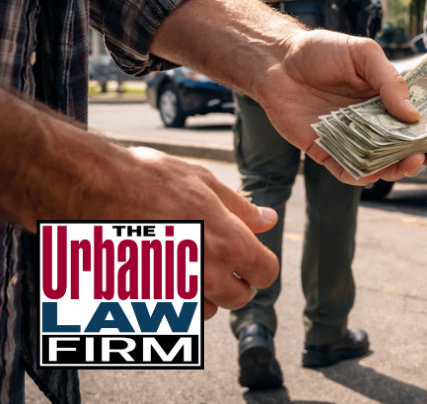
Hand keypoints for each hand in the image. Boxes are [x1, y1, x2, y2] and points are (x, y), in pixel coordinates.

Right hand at [106, 148, 279, 319]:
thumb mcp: (205, 183)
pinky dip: (173, 299)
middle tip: (217, 258)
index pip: (265, 274)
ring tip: (185, 262)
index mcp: (229, 243)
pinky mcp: (145, 298)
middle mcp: (206, 273)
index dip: (261, 266)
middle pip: (239, 298)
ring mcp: (174, 290)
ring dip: (203, 293)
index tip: (251, 258)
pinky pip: (172, 312)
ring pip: (205, 310)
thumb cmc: (149, 178)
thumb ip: (241, 209)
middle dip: (235, 282)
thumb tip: (268, 220)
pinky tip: (162, 271)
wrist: (92, 187)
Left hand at [248, 29, 426, 184]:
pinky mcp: (325, 150)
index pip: (417, 120)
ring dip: (396, 168)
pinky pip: (346, 170)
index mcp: (386, 99)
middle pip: (403, 147)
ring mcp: (350, 138)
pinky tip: (373, 173)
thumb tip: (412, 115)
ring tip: (408, 163)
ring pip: (379, 163)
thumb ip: (389, 81)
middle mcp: (372, 122)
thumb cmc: (320, 50)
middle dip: (422, 155)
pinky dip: (361, 176)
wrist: (274, 59)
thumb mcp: (363, 54)